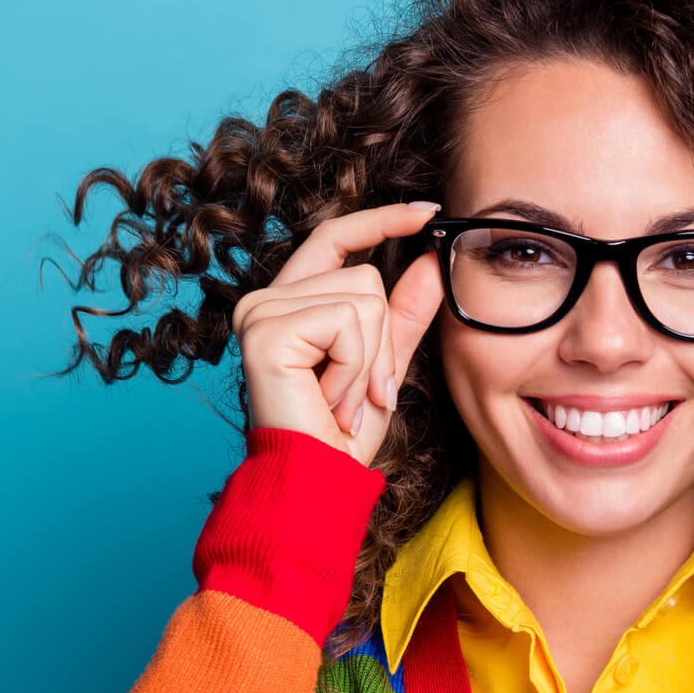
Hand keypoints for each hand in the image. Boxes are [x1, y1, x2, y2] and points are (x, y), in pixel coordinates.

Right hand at [232, 200, 445, 464]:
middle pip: (366, 277)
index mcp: (289, 302)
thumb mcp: (384, 364)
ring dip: (370, 362)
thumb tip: (433, 258)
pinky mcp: (265, 329)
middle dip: (383, 343)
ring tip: (342, 400)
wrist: (316, 482)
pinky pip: (346, 323)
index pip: (336, 238)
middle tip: (360, 394)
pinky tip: (329, 399)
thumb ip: (404, 312)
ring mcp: (260, 312)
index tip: (429, 210)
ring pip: (363, 299)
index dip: (382, 219)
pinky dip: (354, 368)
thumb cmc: (341, 434)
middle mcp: (266, 300)